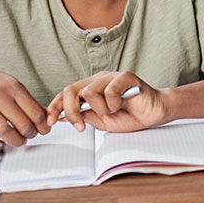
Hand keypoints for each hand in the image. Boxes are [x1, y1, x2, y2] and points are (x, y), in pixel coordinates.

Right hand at [0, 66, 49, 146]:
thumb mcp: (10, 83)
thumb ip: (26, 98)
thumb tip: (44, 113)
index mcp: (13, 88)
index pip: (35, 112)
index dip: (43, 125)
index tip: (45, 129)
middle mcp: (0, 97)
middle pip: (23, 124)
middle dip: (31, 134)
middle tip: (32, 135)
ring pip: (6, 132)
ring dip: (16, 141)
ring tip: (20, 141)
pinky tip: (0, 144)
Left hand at [46, 71, 167, 132]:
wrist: (153, 113)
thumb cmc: (130, 116)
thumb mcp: (101, 121)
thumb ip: (84, 116)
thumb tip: (61, 116)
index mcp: (91, 88)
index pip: (66, 93)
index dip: (55, 107)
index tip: (50, 123)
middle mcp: (99, 79)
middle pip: (71, 89)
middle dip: (71, 111)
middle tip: (80, 126)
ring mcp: (111, 76)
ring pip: (89, 92)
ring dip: (99, 109)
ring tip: (112, 111)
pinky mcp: (125, 76)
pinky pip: (109, 90)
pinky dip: (113, 103)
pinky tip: (122, 104)